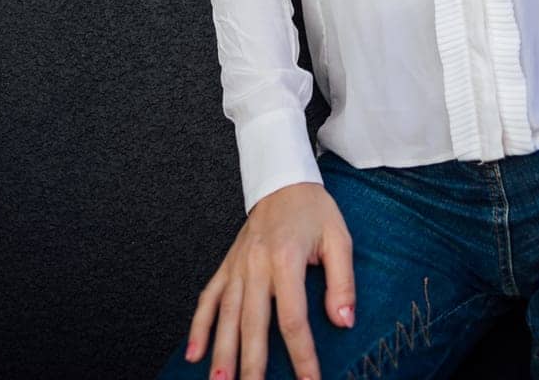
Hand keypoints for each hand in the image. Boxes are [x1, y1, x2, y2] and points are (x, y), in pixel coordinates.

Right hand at [183, 181, 355, 379]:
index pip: (293, 318)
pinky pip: (208, 298)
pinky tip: (194, 352)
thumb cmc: (313, 209)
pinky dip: (198, 326)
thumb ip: (342, 281)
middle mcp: (256, 264)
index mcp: (286, 258)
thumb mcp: (339, 238)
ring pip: (225, 316)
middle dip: (252, 365)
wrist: (283, 178)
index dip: (301, 355)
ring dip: (221, 353)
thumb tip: (344, 321)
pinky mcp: (227, 265)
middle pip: (252, 324)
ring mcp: (238, 266)